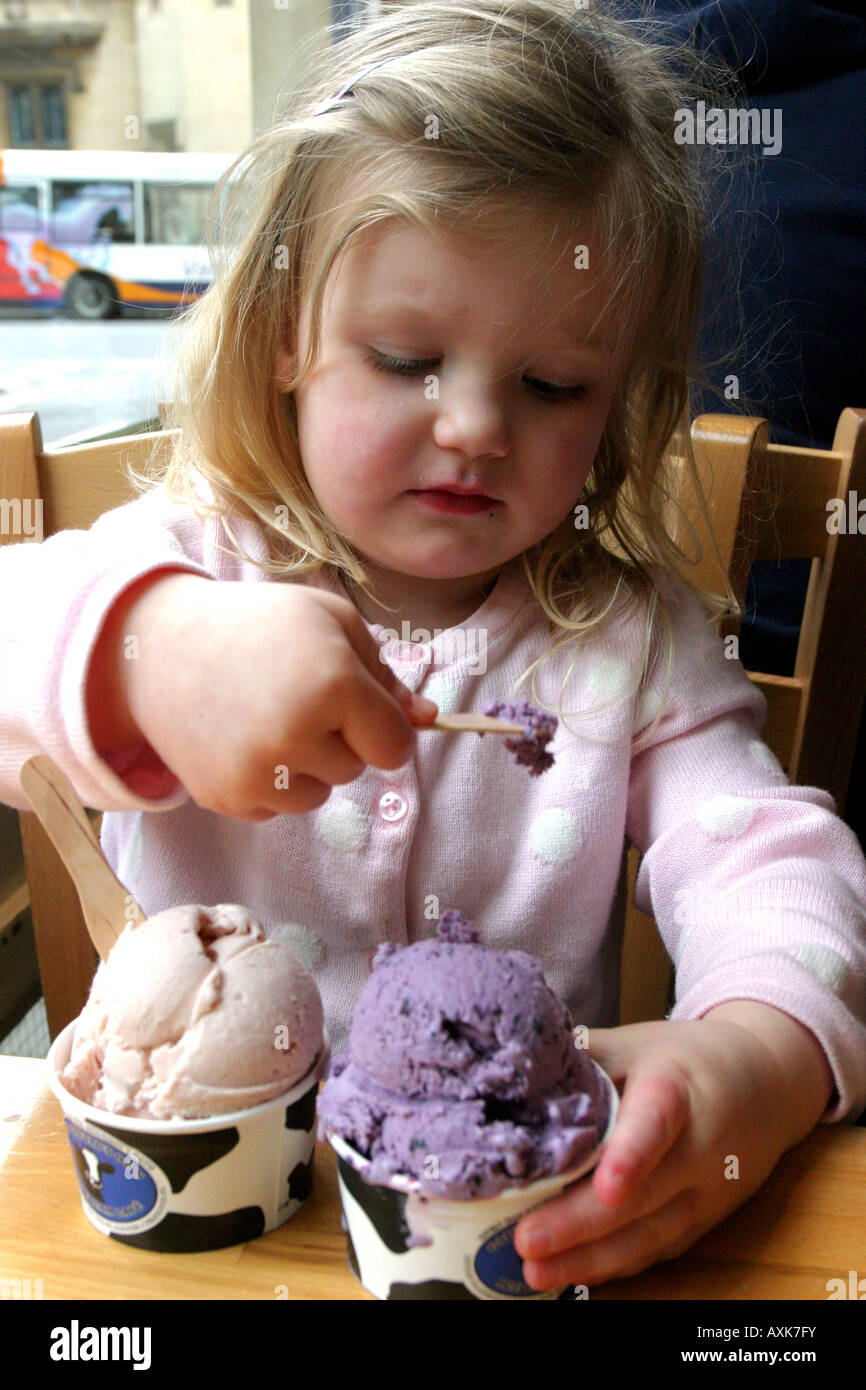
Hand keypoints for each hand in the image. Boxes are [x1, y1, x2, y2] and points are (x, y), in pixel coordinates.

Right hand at [89, 572, 436, 818]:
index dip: (388, 730)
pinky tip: (241, 737)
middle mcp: (296, 736)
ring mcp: (257, 774)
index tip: (367, 710)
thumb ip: (386, 674)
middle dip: (340, 738)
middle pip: (355, 770)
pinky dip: (269, 782)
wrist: (161, 647)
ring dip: (305, 765)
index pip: (395, 747)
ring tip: (267, 716)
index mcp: (333, 685)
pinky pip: (276, 808)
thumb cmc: (258, 623)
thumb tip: (427, 719)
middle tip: (295, 694)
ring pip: (317, 795)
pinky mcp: (226, 798)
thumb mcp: (332, 622)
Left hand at [513, 1015, 810, 1290]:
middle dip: (582, 1223)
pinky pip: (654, 1251)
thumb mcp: (633, 1043)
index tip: (605, 1185)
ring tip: (534, 1270)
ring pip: (649, 1234)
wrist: (764, 1084)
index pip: (657, 1121)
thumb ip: (578, 1059)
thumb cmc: (682, 1060)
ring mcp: (705, 1193)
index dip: (632, 1154)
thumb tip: (504, 1065)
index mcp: (677, 1088)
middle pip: (645, 1193)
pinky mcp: (702, 1224)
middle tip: (526, 1240)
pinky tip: (567, 1273)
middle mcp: (700, 1147)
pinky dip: (610, 1267)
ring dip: (589, 1259)